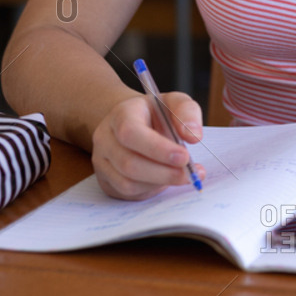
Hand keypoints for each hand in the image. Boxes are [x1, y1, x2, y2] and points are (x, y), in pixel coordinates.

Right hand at [90, 92, 205, 200]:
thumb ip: (187, 113)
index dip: (157, 148)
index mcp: (121, 114)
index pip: (131, 133)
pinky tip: (165, 180)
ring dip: (159, 183)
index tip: (184, 157)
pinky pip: (127, 192)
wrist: (135, 122)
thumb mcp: (174, 103)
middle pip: (128, 163)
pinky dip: (150, 189)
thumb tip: (194, 135)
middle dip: (163, 173)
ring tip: (182, 176)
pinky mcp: (106, 179)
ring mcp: (102, 161)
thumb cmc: (156, 114)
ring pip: (127, 182)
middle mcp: (105, 138)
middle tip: (189, 174)